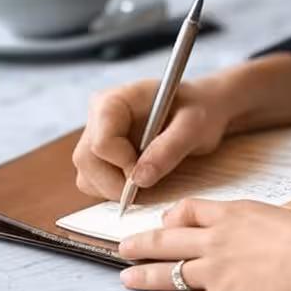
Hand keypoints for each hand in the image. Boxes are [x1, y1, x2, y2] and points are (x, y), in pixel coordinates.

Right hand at [72, 53, 290, 200]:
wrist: (203, 109)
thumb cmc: (200, 110)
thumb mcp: (194, 125)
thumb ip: (168, 149)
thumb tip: (139, 180)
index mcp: (114, 100)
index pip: (101, 143)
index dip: (124, 164)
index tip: (150, 169)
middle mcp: (98, 116)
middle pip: (86, 162)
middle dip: (116, 183)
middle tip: (149, 184)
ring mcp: (96, 135)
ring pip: (87, 176)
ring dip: (115, 189)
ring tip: (150, 177)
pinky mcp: (101, 154)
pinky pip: (94, 182)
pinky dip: (116, 190)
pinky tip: (142, 178)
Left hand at [118, 197, 290, 290]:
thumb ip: (272, 229)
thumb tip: (277, 238)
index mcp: (238, 215)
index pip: (193, 209)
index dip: (174, 216)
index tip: (166, 220)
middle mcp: (219, 240)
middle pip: (169, 238)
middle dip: (144, 243)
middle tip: (125, 246)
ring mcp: (217, 273)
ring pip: (169, 272)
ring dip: (144, 275)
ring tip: (126, 278)